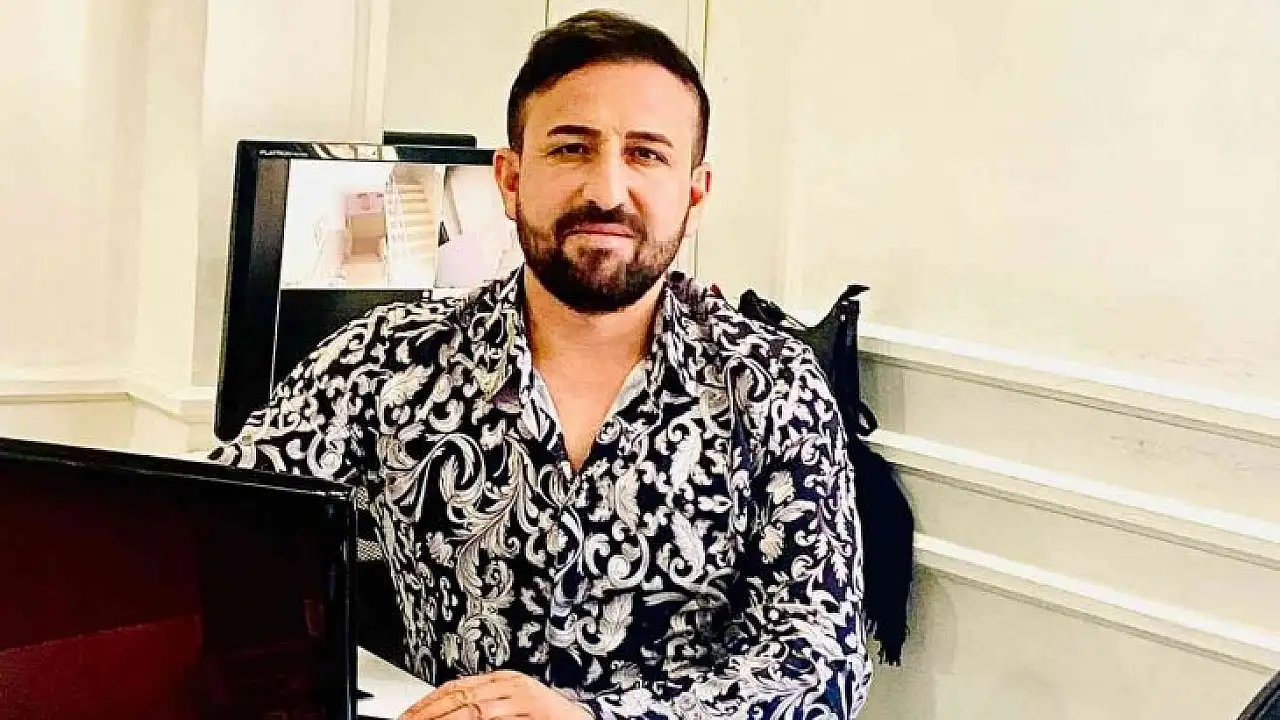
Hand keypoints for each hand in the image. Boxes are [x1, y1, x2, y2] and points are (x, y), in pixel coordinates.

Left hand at [399, 670, 592, 719]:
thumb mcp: (511, 710)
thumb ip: (486, 710)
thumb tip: (449, 715)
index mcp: (501, 679)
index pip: (454, 687)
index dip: (427, 702)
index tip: (407, 715)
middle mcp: (508, 682)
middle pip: (457, 694)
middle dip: (427, 710)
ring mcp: (519, 694)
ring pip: (470, 706)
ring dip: (441, 718)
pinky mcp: (529, 707)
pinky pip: (490, 715)